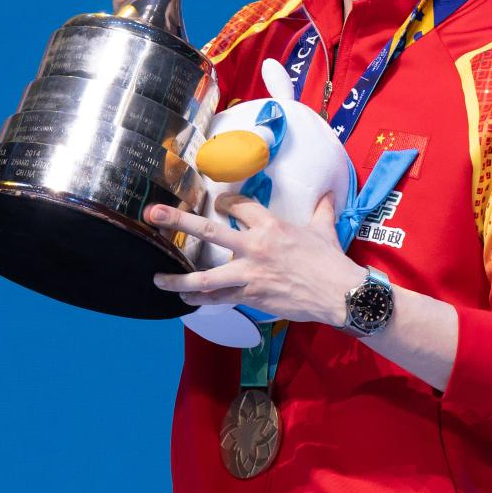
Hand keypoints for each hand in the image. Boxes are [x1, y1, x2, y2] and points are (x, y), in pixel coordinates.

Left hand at [147, 193, 364, 326]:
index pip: (237, 206)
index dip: (223, 202)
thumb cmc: (330, 260)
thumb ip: (321, 209)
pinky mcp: (251, 297)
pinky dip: (200, 299)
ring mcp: (249, 274)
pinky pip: (219, 299)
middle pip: (208, 230)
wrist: (338, 293)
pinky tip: (185, 298)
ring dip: (178, 277)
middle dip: (178, 220)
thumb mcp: (323, 229)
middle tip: (153, 213)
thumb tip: (329, 193)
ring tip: (157, 277)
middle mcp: (254, 247)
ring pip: (205, 276)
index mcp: (270, 225)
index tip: (216, 203)